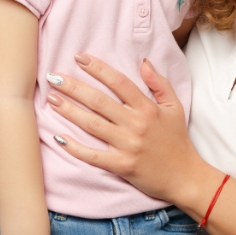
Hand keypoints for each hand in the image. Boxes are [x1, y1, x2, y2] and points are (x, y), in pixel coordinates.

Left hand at [47, 55, 205, 203]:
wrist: (184, 176)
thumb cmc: (177, 140)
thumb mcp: (175, 106)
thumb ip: (160, 83)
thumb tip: (143, 62)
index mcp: (148, 108)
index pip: (119, 82)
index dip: (98, 68)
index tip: (80, 58)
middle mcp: (135, 124)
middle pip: (99, 101)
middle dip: (74, 87)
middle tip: (53, 77)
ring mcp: (127, 145)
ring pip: (92, 124)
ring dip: (69, 111)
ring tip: (51, 99)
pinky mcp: (121, 165)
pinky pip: (93, 155)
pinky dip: (74, 147)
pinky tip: (58, 137)